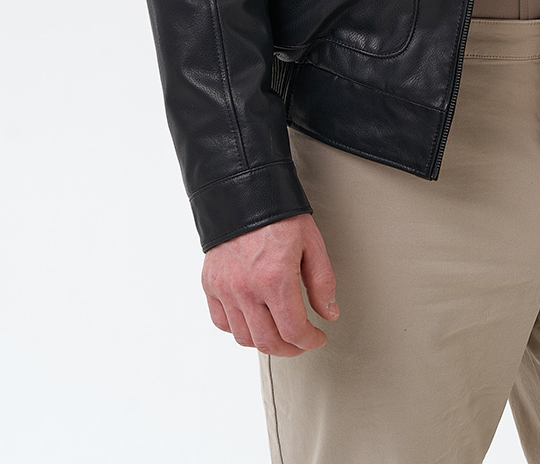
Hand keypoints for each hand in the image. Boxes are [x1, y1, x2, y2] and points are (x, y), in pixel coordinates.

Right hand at [201, 212, 337, 356]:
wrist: (244, 191)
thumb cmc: (280, 214)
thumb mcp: (312, 243)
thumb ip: (322, 282)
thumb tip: (329, 313)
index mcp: (275, 278)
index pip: (293, 331)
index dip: (310, 342)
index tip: (317, 338)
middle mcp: (247, 288)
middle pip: (268, 342)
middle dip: (290, 349)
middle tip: (301, 341)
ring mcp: (225, 288)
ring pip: (243, 338)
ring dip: (264, 341)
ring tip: (278, 331)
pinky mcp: (211, 284)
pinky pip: (221, 322)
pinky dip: (238, 328)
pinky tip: (253, 318)